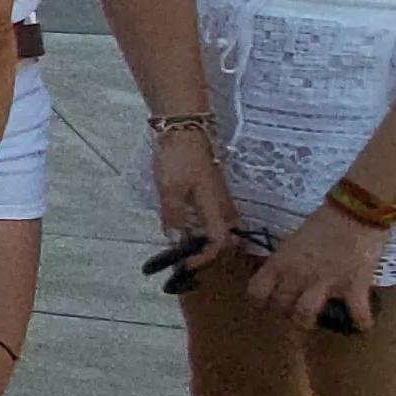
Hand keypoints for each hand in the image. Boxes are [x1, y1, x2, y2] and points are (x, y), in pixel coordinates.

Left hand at [148, 131, 239, 261]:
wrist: (183, 129)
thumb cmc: (178, 159)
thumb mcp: (170, 189)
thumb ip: (174, 216)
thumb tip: (176, 241)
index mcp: (216, 207)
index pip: (220, 241)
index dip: (207, 257)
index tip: (188, 266)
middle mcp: (222, 205)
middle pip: (226, 238)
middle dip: (210, 254)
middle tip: (188, 263)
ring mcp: (218, 197)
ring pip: (219, 227)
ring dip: (205, 242)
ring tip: (185, 252)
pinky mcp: (210, 191)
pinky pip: (212, 217)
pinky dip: (202, 229)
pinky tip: (185, 230)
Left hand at [246, 201, 386, 329]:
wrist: (355, 212)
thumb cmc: (324, 221)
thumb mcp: (294, 240)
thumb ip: (287, 260)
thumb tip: (282, 273)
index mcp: (281, 262)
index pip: (256, 291)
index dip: (259, 301)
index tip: (264, 304)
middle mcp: (297, 275)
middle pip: (279, 306)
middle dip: (283, 311)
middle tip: (290, 310)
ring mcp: (325, 283)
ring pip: (304, 315)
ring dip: (307, 321)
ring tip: (313, 320)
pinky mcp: (354, 286)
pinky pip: (357, 313)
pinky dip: (361, 321)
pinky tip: (362, 324)